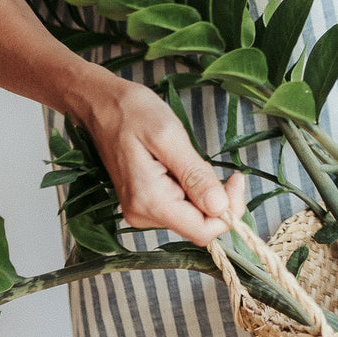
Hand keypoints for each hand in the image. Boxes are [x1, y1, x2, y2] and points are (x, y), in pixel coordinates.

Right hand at [81, 78, 246, 245]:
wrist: (100, 104)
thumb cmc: (131, 112)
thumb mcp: (169, 136)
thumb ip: (195, 175)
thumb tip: (220, 207)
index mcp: (149, 201)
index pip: (202, 231)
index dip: (229, 212)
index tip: (236, 178)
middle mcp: (143, 214)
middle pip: (198, 225)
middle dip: (218, 199)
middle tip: (221, 167)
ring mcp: (142, 210)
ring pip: (191, 215)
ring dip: (202, 191)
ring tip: (187, 158)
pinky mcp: (144, 202)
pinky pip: (180, 205)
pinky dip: (190, 188)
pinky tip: (179, 164)